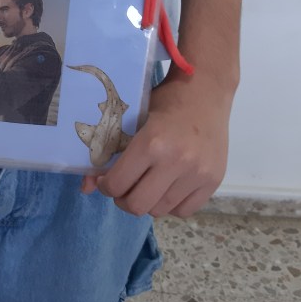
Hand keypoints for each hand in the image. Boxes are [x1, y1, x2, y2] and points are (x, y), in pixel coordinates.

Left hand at [80, 70, 232, 216]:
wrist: (207, 90)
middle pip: (137, 205)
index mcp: (151, 143)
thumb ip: (110, 151)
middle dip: (123, 199)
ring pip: (160, 210)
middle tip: (125, 188)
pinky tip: (169, 187)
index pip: (117, 184)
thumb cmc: (166, 100)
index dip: (106, 186)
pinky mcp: (214, 180)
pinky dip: (172, 204)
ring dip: (148, 202)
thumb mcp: (134, 118)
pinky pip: (184, 211)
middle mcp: (176, 162)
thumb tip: (86, 187)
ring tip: (147, 185)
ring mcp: (198, 173)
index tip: (107, 180)